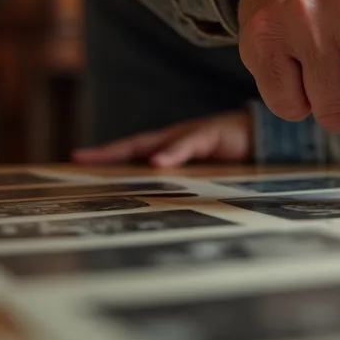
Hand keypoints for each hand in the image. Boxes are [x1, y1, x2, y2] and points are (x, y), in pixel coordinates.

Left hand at [72, 110, 251, 167]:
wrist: (262, 135)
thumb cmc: (230, 154)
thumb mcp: (203, 173)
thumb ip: (183, 182)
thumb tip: (160, 205)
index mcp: (169, 148)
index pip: (132, 152)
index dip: (106, 156)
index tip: (76, 162)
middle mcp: (174, 139)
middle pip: (134, 144)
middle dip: (107, 152)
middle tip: (79, 158)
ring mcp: (191, 134)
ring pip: (156, 142)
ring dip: (131, 153)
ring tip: (107, 161)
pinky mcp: (211, 134)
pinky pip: (189, 143)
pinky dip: (172, 152)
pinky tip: (158, 162)